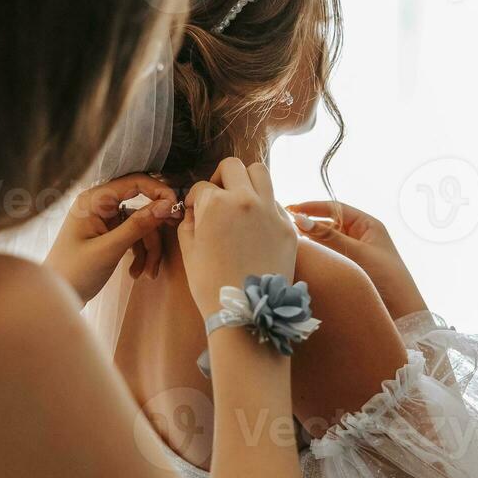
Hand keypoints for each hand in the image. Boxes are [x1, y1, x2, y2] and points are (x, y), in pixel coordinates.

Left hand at [44, 173, 178, 303]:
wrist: (59, 297)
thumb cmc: (74, 272)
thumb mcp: (109, 249)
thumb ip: (138, 226)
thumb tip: (166, 205)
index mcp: (94, 200)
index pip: (134, 182)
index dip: (158, 192)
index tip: (175, 210)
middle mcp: (99, 205)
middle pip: (141, 207)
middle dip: (154, 232)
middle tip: (168, 244)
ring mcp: (104, 221)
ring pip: (141, 226)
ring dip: (148, 250)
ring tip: (148, 273)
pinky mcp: (108, 235)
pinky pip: (134, 237)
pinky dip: (140, 254)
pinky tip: (137, 273)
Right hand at [177, 158, 296, 318]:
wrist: (245, 311)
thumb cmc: (210, 283)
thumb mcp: (189, 250)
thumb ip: (189, 221)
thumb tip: (195, 209)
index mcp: (216, 204)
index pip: (201, 187)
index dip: (193, 199)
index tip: (194, 210)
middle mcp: (245, 200)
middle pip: (232, 166)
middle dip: (220, 178)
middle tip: (218, 196)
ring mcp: (270, 211)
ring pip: (260, 172)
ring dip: (247, 180)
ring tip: (241, 200)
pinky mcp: (288, 226)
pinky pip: (276, 202)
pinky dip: (264, 206)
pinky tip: (256, 225)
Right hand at [287, 200, 426, 319]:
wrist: (402, 310)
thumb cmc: (387, 276)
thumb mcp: (358, 253)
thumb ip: (329, 237)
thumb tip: (301, 220)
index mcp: (367, 225)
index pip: (336, 208)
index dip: (313, 207)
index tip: (292, 209)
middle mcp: (360, 236)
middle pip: (329, 224)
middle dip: (309, 224)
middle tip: (286, 227)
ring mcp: (354, 252)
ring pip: (327, 241)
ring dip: (312, 241)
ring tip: (292, 241)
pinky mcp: (349, 268)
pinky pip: (329, 256)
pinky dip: (317, 256)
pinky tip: (305, 257)